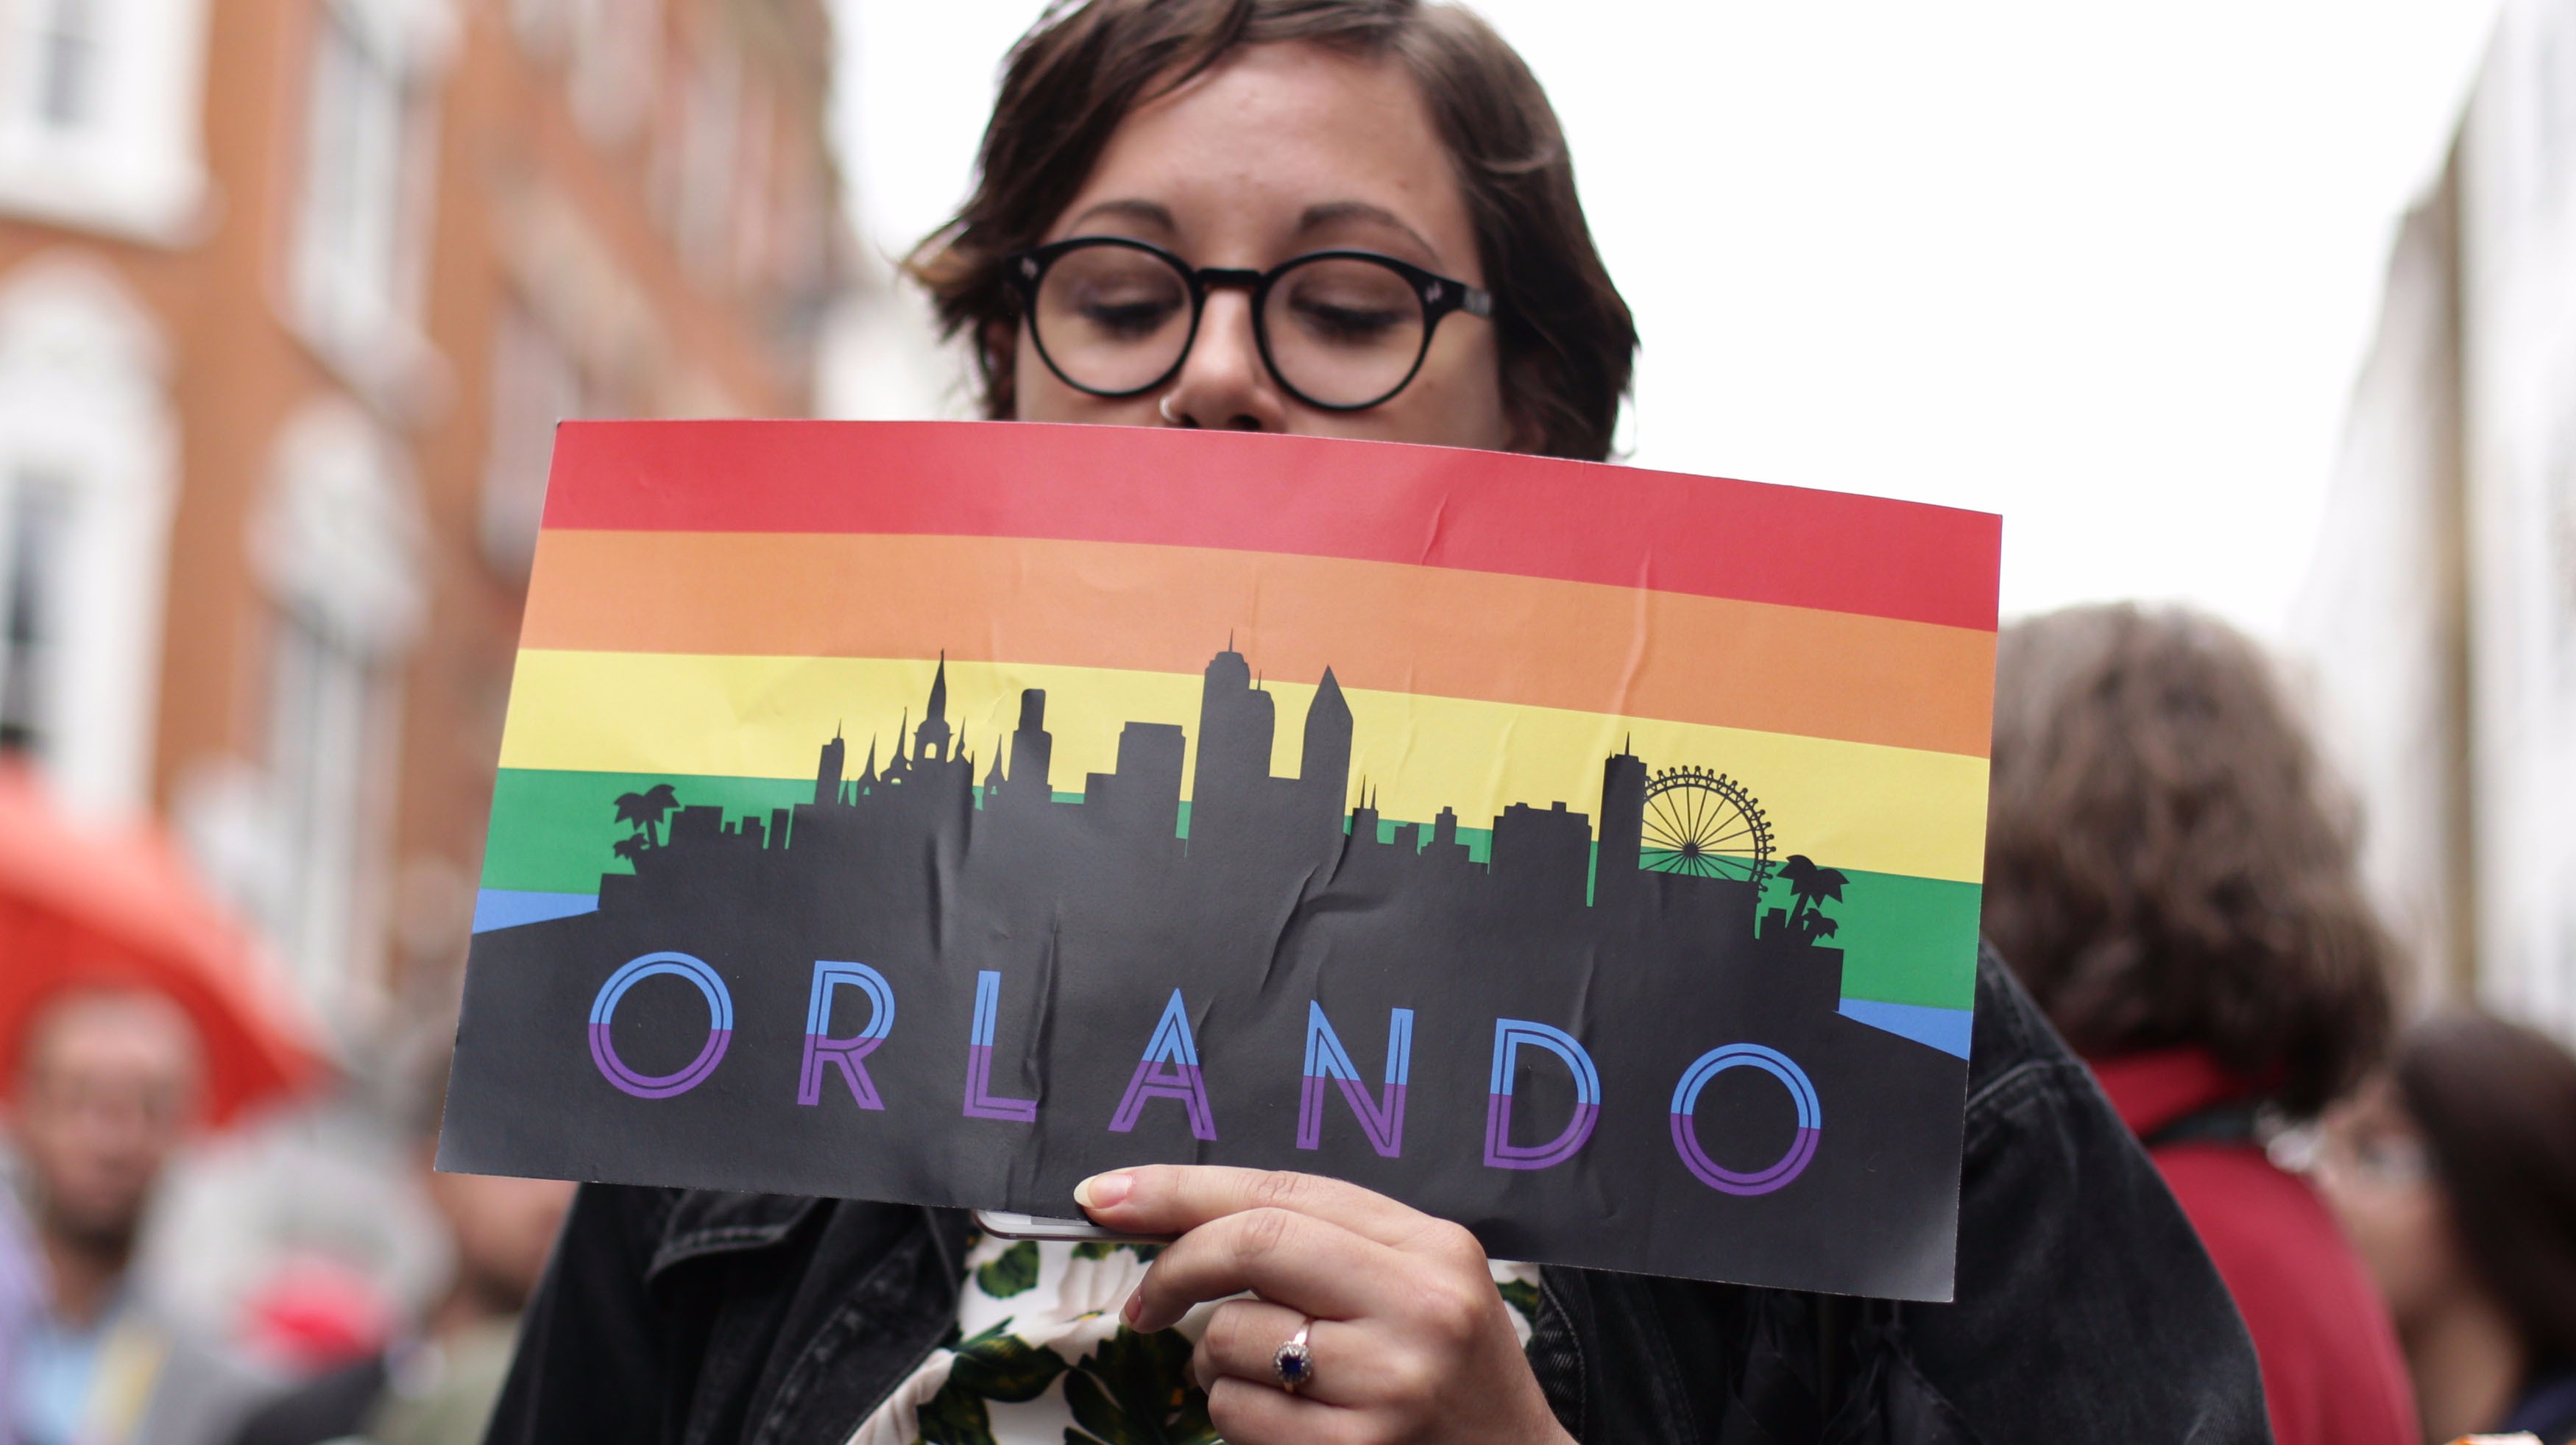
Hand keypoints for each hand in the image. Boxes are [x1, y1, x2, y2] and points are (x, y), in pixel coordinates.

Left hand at [1074, 1165, 1573, 1444]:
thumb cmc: (1450, 1378)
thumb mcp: (1414, 1286)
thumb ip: (1322, 1244)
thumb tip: (1173, 1217)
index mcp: (1430, 1248)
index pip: (1283, 1193)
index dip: (1180, 1189)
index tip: (1106, 1197)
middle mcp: (1418, 1306)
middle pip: (1253, 1244)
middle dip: (1176, 1267)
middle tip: (1148, 1303)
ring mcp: (1390, 1384)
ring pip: (1232, 1339)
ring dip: (1217, 1361)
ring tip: (1271, 1380)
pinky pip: (1240, 1415)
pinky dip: (1236, 1417)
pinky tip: (1286, 1424)